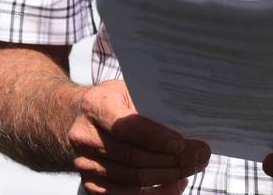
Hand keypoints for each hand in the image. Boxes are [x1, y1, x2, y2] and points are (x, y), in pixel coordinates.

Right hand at [67, 79, 210, 194]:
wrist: (73, 117)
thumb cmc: (109, 99)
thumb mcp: (125, 88)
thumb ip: (148, 101)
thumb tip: (188, 119)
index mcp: (95, 104)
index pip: (127, 126)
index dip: (156, 137)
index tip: (181, 143)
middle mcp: (85, 136)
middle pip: (133, 157)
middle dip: (171, 160)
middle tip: (199, 156)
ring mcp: (85, 163)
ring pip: (131, 178)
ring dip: (166, 178)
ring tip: (191, 169)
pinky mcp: (89, 182)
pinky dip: (152, 193)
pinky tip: (173, 185)